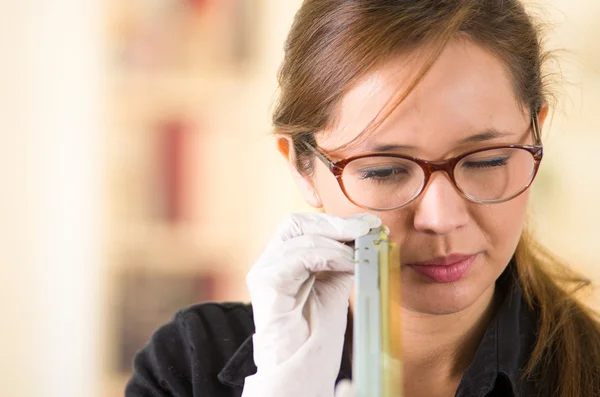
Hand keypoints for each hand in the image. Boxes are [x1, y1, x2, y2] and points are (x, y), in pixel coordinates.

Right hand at [241, 212, 380, 396]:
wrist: (302, 370)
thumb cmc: (315, 336)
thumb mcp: (334, 289)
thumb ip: (341, 262)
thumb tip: (363, 238)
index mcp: (284, 260)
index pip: (305, 225)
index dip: (336, 220)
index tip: (369, 224)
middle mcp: (270, 261)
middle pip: (297, 223)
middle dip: (335, 223)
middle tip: (367, 229)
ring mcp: (264, 270)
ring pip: (301, 236)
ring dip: (338, 241)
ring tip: (362, 252)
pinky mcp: (266, 283)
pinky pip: (298, 257)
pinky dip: (328, 255)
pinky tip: (348, 263)